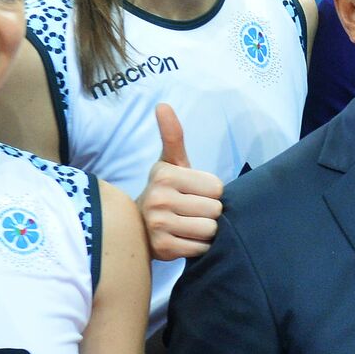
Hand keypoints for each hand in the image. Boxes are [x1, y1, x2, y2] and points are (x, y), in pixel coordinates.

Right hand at [137, 103, 223, 259]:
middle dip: (209, 213)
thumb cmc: (166, 192)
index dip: (211, 192)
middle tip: (190, 211)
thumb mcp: (170, 163)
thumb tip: (162, 105)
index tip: (193, 193)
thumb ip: (173, 136)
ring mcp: (158, 225)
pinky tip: (183, 240)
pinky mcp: (162, 249)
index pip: (217, 187)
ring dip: (205, 231)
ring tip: (187, 225)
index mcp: (165, 175)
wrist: (138, 228)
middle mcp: (158, 198)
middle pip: (215, 209)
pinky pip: (201, 248)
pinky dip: (198, 247)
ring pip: (210, 230)